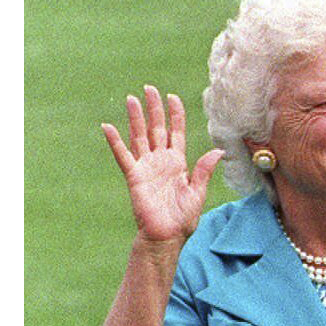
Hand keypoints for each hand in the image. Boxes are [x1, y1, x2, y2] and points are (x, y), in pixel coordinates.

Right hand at [100, 85, 224, 245]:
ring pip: (139, 136)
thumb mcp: (197, 193)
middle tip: (149, 88)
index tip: (172, 97)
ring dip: (135, 118)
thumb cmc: (182, 219)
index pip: (176, 133)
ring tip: (130, 99)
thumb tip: (217, 151)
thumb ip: (203, 170)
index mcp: (178, 163)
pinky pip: (123, 156)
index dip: (175, 115)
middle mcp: (160, 161)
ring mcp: (146, 167)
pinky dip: (115, 141)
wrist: (166, 237)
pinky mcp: (134, 176)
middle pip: (156, 129)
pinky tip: (108, 126)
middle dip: (154, 108)